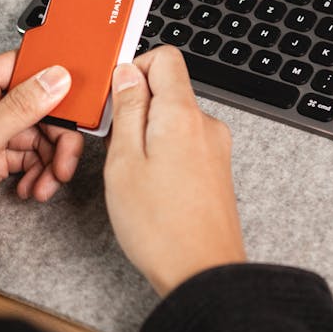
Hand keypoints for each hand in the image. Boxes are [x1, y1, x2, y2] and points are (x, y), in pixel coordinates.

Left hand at [0, 52, 83, 222]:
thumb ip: (21, 107)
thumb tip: (56, 78)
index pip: (26, 67)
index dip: (55, 81)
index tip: (77, 102)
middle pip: (39, 106)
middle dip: (57, 136)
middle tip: (65, 162)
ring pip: (37, 135)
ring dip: (49, 160)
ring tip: (47, 184)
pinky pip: (27, 157)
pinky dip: (36, 173)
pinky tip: (33, 188)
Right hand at [104, 46, 244, 296]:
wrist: (203, 274)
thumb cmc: (160, 227)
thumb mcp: (124, 160)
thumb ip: (127, 109)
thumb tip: (127, 73)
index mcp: (182, 114)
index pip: (164, 57)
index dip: (134, 68)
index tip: (116, 94)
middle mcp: (206, 124)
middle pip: (168, 88)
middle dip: (137, 107)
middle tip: (117, 145)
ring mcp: (215, 148)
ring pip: (174, 119)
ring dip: (149, 134)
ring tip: (134, 173)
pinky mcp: (216, 169)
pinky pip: (185, 143)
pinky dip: (164, 153)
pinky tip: (152, 185)